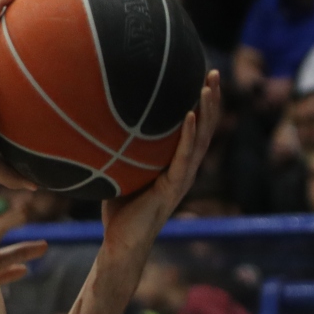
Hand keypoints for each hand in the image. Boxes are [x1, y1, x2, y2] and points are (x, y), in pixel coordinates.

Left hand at [101, 73, 219, 258]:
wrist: (122, 242)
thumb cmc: (119, 208)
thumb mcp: (121, 169)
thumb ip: (121, 148)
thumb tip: (98, 121)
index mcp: (177, 163)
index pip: (195, 128)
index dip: (202, 104)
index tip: (203, 77)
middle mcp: (185, 168)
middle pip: (205, 128)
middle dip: (212, 99)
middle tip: (215, 72)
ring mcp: (182, 178)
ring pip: (201, 139)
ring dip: (206, 111)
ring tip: (208, 86)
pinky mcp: (173, 188)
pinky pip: (183, 158)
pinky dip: (187, 136)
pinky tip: (189, 115)